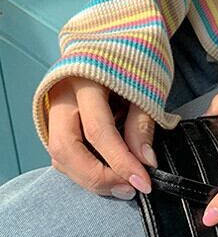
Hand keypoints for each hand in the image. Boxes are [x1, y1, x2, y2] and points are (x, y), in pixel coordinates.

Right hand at [47, 78, 154, 198]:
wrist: (109, 47)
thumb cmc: (129, 66)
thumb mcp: (143, 88)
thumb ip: (142, 125)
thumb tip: (146, 162)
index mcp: (85, 81)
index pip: (99, 131)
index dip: (121, 161)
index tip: (143, 182)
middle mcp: (61, 98)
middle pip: (66, 148)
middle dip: (98, 177)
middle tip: (129, 190)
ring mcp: (52, 111)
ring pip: (59, 156)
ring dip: (90, 178)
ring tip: (122, 187)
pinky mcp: (54, 123)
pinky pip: (62, 155)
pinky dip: (83, 170)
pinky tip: (107, 176)